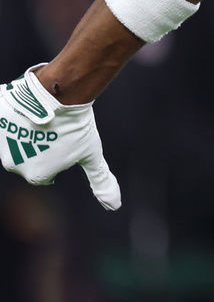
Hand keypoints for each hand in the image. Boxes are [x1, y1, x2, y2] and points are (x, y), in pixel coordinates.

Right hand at [0, 65, 120, 209]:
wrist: (58, 95)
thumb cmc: (77, 127)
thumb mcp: (92, 155)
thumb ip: (100, 180)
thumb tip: (114, 205)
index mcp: (36, 176)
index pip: (48, 170)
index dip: (59, 154)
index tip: (65, 142)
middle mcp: (14, 165)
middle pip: (30, 157)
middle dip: (42, 146)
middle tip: (56, 131)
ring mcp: (1, 144)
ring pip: (16, 140)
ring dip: (27, 132)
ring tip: (44, 120)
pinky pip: (4, 123)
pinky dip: (15, 119)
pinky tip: (29, 112)